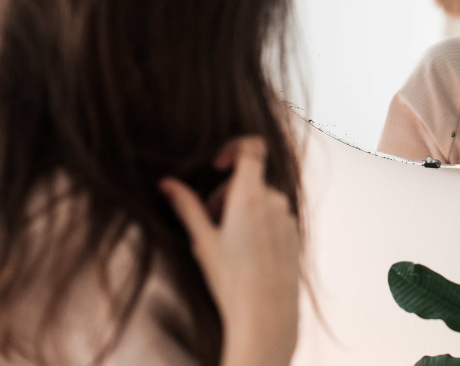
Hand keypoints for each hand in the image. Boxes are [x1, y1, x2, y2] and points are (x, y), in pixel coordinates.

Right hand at [160, 136, 298, 365]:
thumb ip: (186, 207)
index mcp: (251, 195)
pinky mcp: (293, 233)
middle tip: (210, 225)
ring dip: (241, 211)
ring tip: (227, 244)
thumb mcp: (202, 241)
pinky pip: (272, 216)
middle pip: (248, 179)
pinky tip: (246, 254)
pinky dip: (257, 224)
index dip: (234, 147)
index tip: (218, 166)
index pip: (252, 148)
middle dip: (226, 194)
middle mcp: (274, 200)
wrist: (266, 313)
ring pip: (260, 200)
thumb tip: (166, 184)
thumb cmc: (231, 278)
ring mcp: (286, 217)